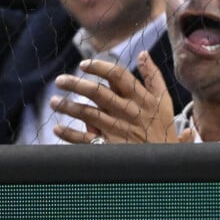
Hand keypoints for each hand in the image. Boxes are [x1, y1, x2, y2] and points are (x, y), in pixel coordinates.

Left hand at [50, 51, 178, 143]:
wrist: (166, 165)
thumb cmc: (163, 130)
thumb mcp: (164, 101)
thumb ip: (154, 77)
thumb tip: (143, 54)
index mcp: (142, 98)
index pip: (119, 75)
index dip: (99, 67)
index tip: (83, 64)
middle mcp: (130, 112)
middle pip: (98, 93)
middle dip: (76, 84)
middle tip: (60, 80)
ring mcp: (119, 131)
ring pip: (88, 114)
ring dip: (68, 107)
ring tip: (53, 101)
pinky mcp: (112, 148)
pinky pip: (86, 140)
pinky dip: (70, 135)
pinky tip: (58, 129)